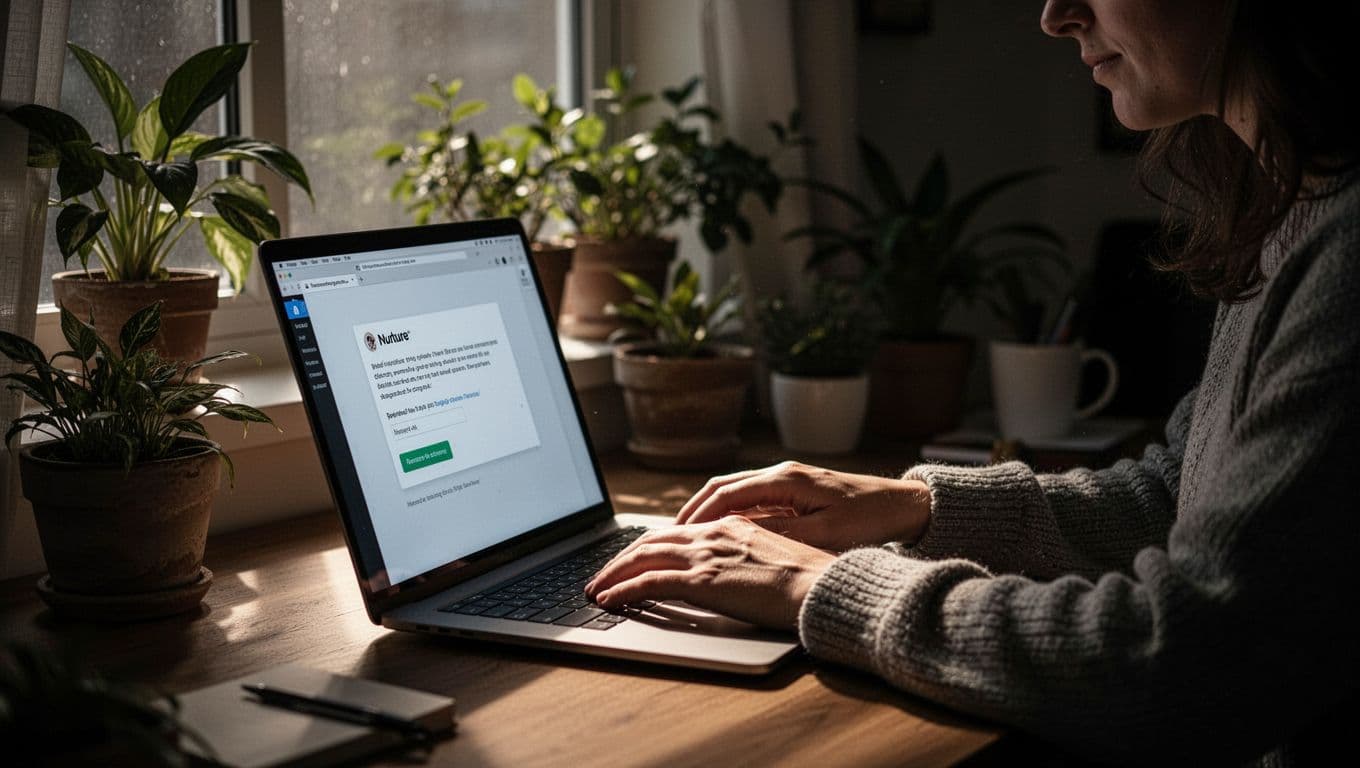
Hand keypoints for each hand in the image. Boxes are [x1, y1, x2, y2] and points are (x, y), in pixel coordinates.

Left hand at [584, 516, 836, 628]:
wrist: (821, 586)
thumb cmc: (807, 579)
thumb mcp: (771, 557)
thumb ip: (742, 557)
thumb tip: (726, 573)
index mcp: (729, 525)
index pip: (674, 531)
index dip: (646, 546)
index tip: (629, 560)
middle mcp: (712, 533)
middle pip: (651, 540)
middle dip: (620, 559)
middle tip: (600, 576)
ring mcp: (705, 555)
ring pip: (642, 557)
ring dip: (613, 574)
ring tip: (595, 590)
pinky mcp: (701, 580)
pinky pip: (649, 582)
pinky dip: (623, 589)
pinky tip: (609, 600)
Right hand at [674, 461, 930, 551]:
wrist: (905, 505)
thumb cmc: (870, 519)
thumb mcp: (825, 533)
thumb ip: (780, 534)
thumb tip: (738, 539)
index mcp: (785, 479)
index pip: (725, 493)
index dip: (697, 515)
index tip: (676, 535)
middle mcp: (781, 473)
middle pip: (722, 487)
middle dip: (693, 511)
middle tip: (669, 536)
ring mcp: (788, 479)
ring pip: (734, 490)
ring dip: (709, 511)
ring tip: (687, 536)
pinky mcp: (796, 489)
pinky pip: (752, 498)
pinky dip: (729, 512)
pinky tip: (722, 532)